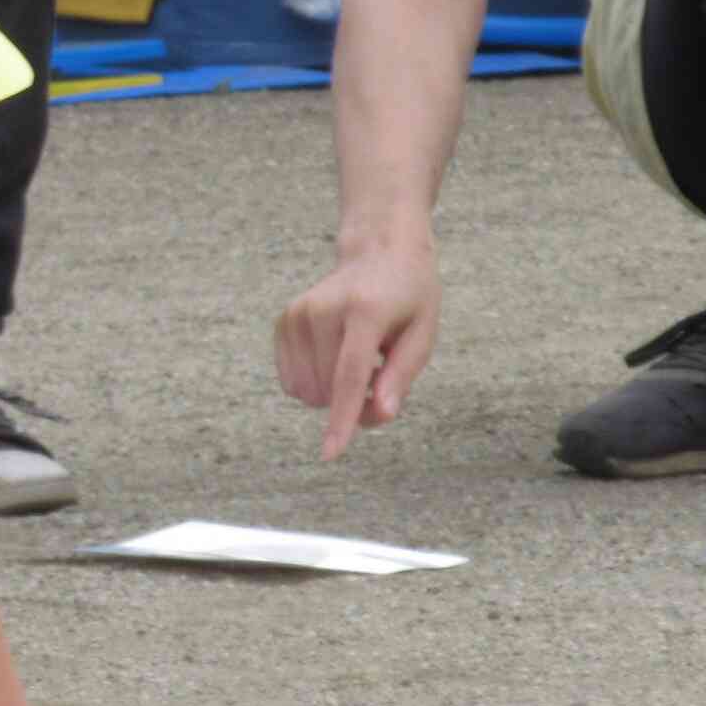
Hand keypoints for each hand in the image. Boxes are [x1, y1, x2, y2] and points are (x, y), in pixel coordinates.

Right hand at [275, 235, 441, 456]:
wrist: (378, 252)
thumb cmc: (408, 297)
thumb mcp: (422, 333)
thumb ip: (401, 376)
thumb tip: (379, 414)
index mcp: (365, 310)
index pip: (349, 374)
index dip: (342, 418)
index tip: (331, 453)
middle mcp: (323, 309)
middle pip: (329, 391)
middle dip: (354, 405)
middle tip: (380, 380)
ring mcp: (297, 314)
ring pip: (306, 391)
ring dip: (334, 395)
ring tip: (360, 363)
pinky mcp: (283, 321)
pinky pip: (292, 382)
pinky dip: (316, 384)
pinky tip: (335, 357)